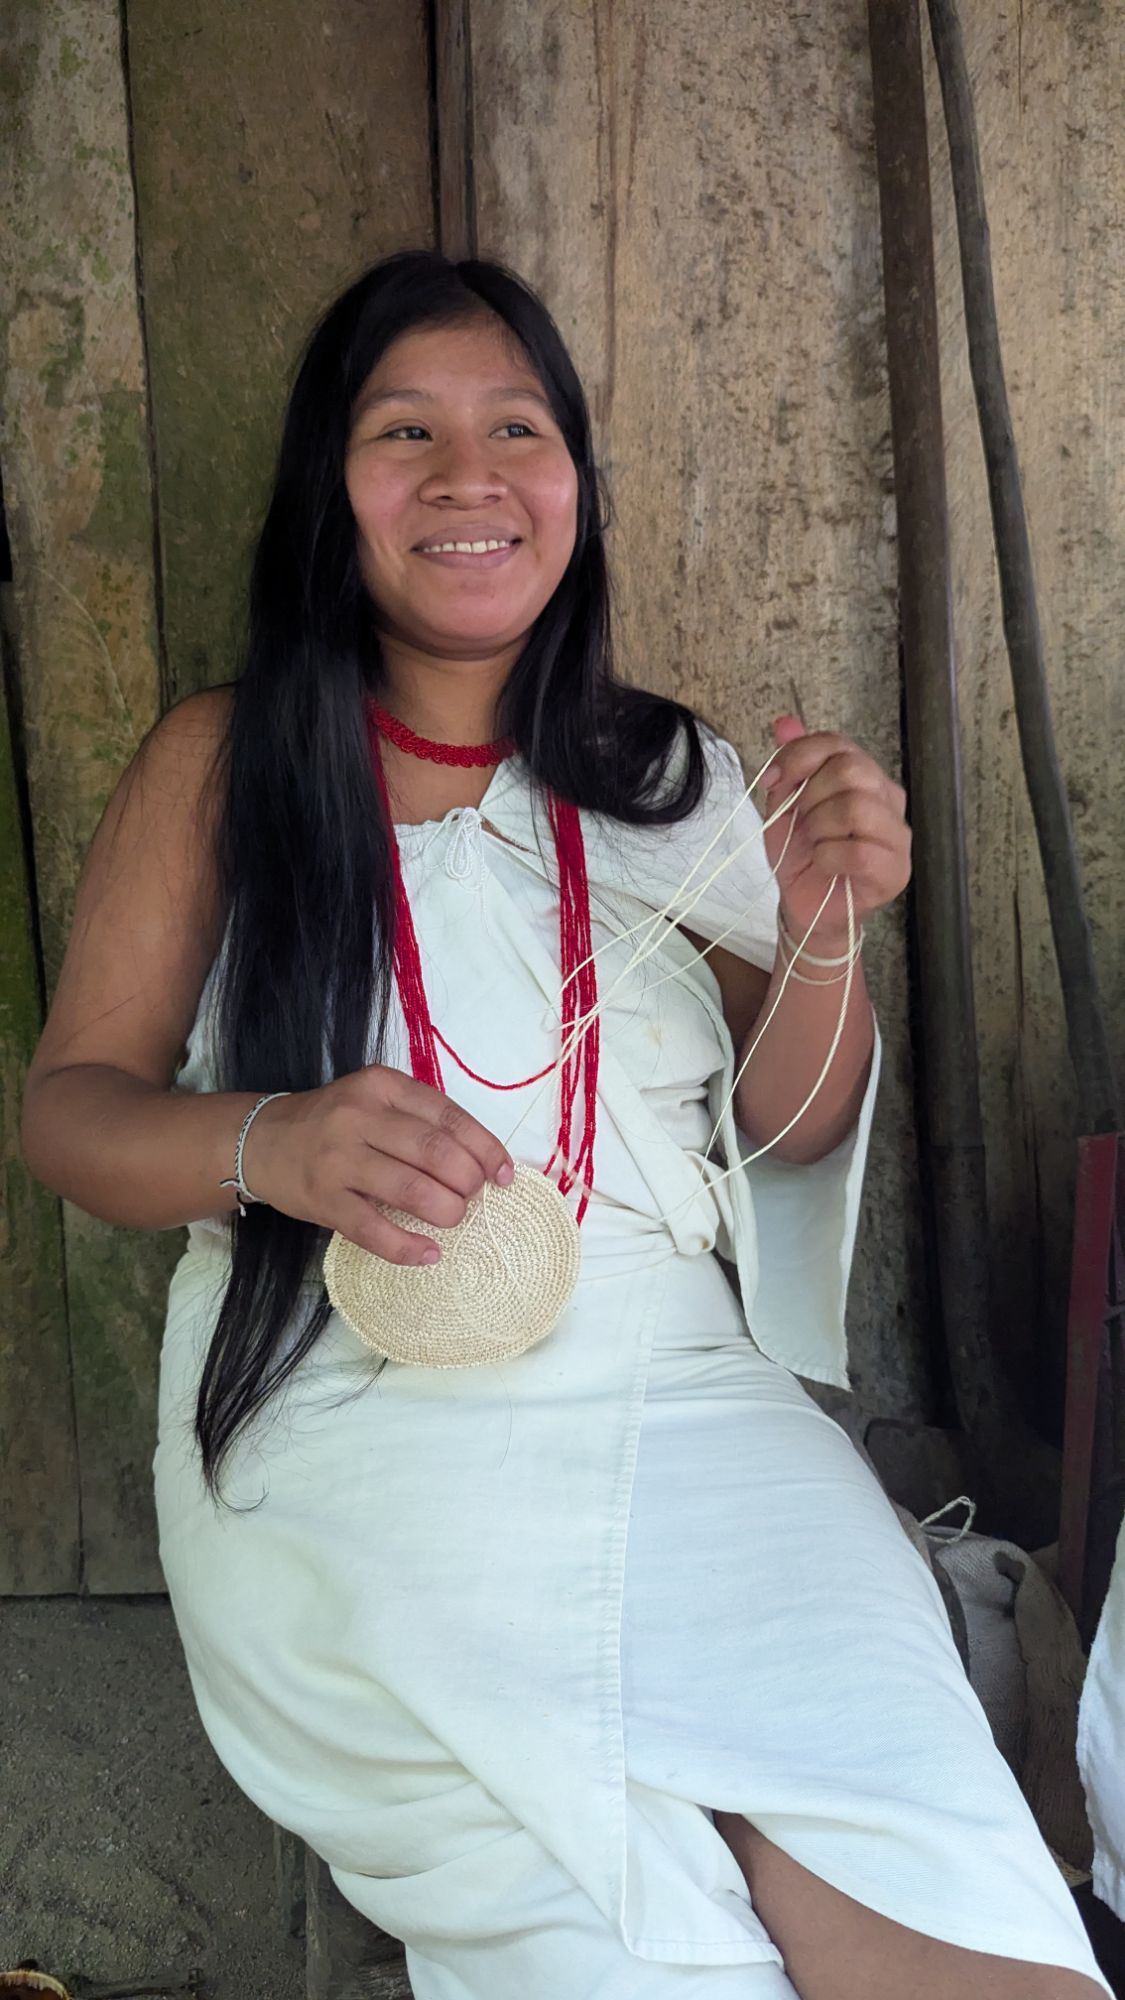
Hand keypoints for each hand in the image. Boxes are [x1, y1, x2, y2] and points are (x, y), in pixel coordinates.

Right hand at [239, 1067, 514, 1263]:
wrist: (261, 1141)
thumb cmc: (333, 1123)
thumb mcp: (376, 1101)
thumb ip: (420, 1120)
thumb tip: (483, 1162)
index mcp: (381, 1086)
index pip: (448, 1116)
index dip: (484, 1148)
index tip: (503, 1175)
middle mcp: (358, 1117)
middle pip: (434, 1151)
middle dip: (467, 1181)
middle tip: (472, 1197)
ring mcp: (337, 1159)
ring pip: (410, 1189)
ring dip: (445, 1210)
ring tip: (453, 1218)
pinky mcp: (322, 1199)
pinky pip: (373, 1229)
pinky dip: (407, 1246)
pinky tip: (428, 1254)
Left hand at [760, 717, 911, 948]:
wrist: (803, 904)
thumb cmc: (801, 854)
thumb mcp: (785, 804)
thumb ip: (790, 764)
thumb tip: (784, 722)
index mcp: (865, 777)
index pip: (837, 744)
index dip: (798, 757)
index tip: (771, 781)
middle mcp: (888, 799)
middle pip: (850, 770)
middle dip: (810, 797)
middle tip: (802, 823)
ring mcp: (898, 836)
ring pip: (856, 808)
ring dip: (820, 827)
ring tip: (816, 843)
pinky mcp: (896, 871)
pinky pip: (859, 852)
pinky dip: (829, 857)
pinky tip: (824, 864)